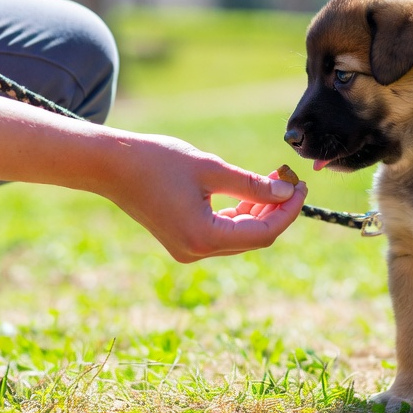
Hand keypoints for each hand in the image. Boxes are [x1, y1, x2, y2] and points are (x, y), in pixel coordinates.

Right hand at [105, 134, 307, 262]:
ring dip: (259, 212)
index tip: (302, 186)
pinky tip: (250, 193)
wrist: (110, 165)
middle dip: (277, 211)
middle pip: (253, 238)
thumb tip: (286, 193)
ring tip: (273, 182)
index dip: (288, 211)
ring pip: (239, 236)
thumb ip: (252, 185)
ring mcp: (188, 249)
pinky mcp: (182, 240)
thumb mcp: (210, 168)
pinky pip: (222, 232)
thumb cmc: (157, 161)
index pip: (263, 234)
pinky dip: (239, 214)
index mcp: (203, 237)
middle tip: (290, 180)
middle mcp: (196, 251)